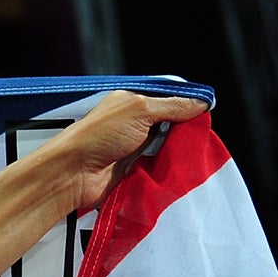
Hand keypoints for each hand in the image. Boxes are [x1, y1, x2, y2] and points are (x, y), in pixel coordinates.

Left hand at [39, 90, 210, 213]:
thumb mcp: (140, 109)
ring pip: (168, 149)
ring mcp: (133, 150)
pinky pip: (159, 170)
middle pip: (171, 126)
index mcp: (131, 104)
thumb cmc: (97, 137)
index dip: (187, 106)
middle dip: (185, 131)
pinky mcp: (133, 173)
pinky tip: (179, 170)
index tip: (205, 113)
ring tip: (190, 153)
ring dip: (178, 153)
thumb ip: (172, 105)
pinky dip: (168, 170)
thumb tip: (201, 103)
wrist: (72, 175)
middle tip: (198, 136)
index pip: (168, 101)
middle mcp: (132, 125)